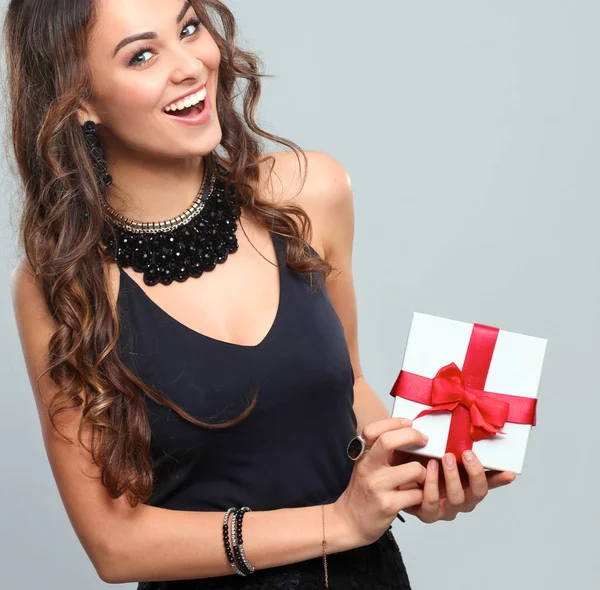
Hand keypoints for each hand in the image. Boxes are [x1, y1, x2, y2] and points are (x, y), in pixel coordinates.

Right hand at [334, 417, 428, 545]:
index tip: (409, 422)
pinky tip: (417, 494)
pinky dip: (422, 493)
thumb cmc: (363, 491)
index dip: (393, 422)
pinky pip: (417, 493)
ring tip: (422, 477)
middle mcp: (367, 468)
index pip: (373, 430)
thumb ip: (380, 451)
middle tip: (424, 440)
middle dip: (412, 436)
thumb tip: (406, 431)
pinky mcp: (388, 505)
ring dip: (424, 473)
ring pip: (413, 470)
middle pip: (388, 441)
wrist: (350, 521)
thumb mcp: (366, 466)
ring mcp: (377, 486)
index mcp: (363, 455)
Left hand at [390, 445, 515, 522]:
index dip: (500, 479)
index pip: (489, 481)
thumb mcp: (434, 446)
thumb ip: (450, 440)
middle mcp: (461, 498)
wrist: (392, 472)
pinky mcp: (426, 513)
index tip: (509, 471)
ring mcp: (445, 508)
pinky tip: (427, 469)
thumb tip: (464, 419)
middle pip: (477, 493)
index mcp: (468, 484)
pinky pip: (431, 503)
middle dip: (474, 472)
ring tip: (443, 458)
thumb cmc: (416, 457)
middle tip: (466, 453)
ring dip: (452, 477)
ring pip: (457, 499)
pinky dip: (430, 485)